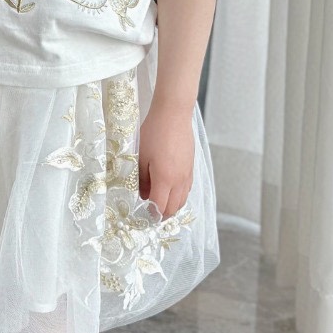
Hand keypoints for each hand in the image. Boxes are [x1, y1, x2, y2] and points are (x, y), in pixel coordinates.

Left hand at [137, 101, 193, 218]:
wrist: (173, 114)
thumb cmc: (153, 132)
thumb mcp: (141, 156)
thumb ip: (141, 179)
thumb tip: (143, 196)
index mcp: (165, 178)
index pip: (160, 207)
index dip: (151, 215)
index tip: (143, 217)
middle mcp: (180, 180)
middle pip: (173, 208)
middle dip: (162, 215)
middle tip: (150, 215)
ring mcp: (188, 174)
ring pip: (182, 200)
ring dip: (171, 207)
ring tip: (159, 206)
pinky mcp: (191, 168)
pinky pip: (187, 190)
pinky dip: (178, 196)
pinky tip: (170, 192)